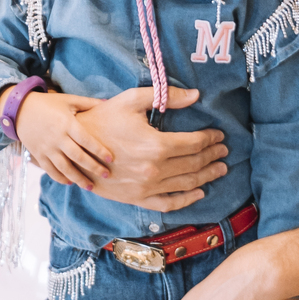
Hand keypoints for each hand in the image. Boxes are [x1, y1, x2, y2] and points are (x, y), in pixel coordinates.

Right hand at [12, 89, 108, 190]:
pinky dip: (60, 178)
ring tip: (90, 186)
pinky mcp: (38, 154)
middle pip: (78, 157)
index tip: (111, 159)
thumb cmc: (48, 103)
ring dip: (78, 178)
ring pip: (64, 167)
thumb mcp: (68, 100)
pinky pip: (50, 170)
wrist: (20, 109)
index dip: (99, 150)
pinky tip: (70, 182)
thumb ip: (88, 103)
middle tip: (107, 175)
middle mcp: (57, 138)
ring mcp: (47, 148)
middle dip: (93, 167)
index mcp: (67, 124)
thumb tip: (107, 102)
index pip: (86, 140)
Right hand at [76, 87, 228, 211]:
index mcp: (156, 145)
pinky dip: (187, 200)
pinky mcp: (137, 199)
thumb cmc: (102, 119)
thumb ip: (166, 95)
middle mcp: (154, 170)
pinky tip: (199, 193)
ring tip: (220, 169)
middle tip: (224, 151)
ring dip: (207, 176)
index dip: (211, 138)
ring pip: (187, 184)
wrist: (74, 148)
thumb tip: (196, 95)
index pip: (194, 143)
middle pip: (195, 164)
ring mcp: (146, 188)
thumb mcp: (132, 100)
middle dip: (213, 156)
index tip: (220, 135)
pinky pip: (169, 204)